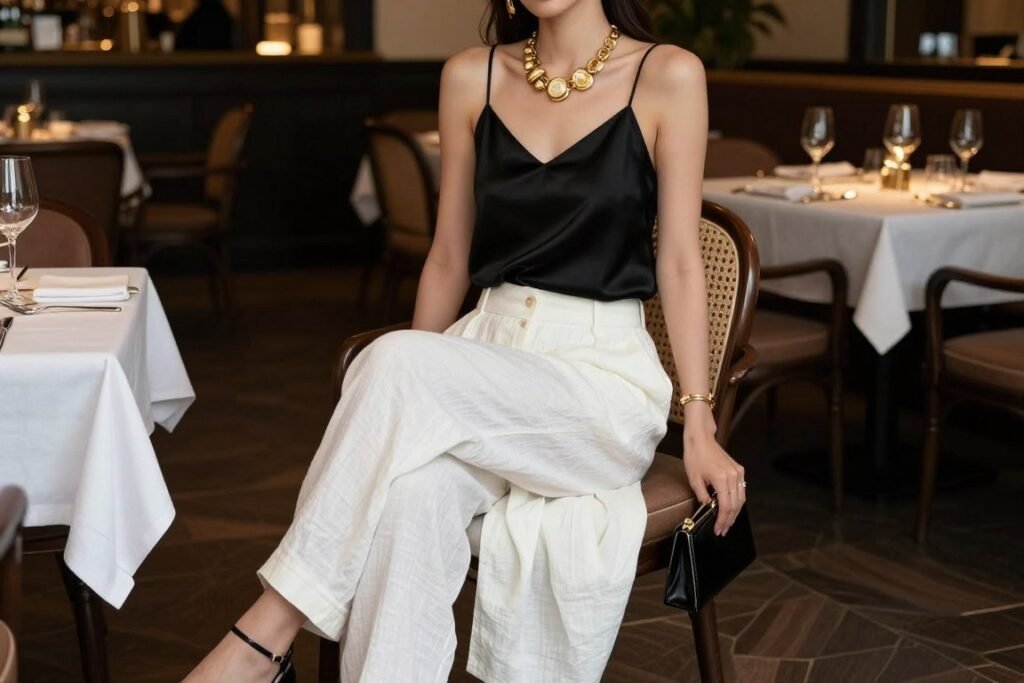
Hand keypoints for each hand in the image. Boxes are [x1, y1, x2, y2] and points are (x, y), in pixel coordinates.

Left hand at [681, 413, 745, 535]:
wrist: (701, 439)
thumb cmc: (695, 456)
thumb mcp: (694, 479)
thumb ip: (703, 496)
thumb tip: (709, 508)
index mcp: (721, 479)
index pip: (725, 506)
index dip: (722, 520)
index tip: (718, 529)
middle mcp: (733, 476)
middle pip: (736, 505)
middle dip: (729, 519)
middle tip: (723, 530)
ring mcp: (738, 472)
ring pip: (741, 498)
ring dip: (735, 512)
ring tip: (727, 522)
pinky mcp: (739, 470)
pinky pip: (741, 490)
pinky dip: (737, 501)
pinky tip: (730, 508)